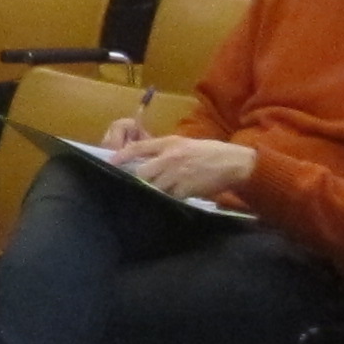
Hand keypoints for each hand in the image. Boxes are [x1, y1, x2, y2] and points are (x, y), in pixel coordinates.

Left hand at [116, 127, 256, 203]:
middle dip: (138, 181)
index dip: (122, 156)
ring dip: (153, 192)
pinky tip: (171, 200)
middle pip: (143, 173)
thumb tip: (146, 161)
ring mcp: (177, 174)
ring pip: (154, 187)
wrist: (232, 163)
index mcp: (169, 143)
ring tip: (152, 196)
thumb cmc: (209, 152)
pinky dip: (169, 200)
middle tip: (135, 186)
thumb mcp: (185, 144)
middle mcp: (170, 158)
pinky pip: (170, 197)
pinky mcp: (185, 189)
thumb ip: (165, 151)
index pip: (139, 148)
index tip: (111, 163)